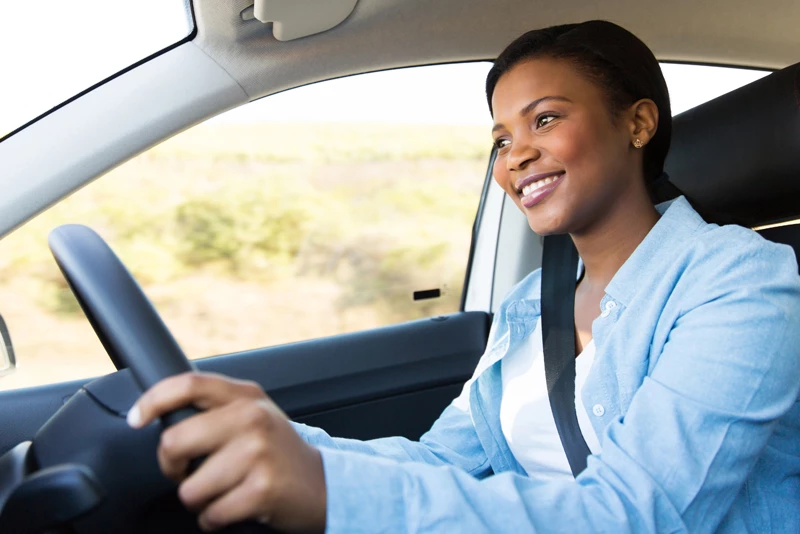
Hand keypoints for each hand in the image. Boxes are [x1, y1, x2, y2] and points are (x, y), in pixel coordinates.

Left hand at [127, 372, 325, 532]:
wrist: (323, 484)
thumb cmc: (278, 452)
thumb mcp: (254, 414)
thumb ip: (217, 407)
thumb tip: (159, 412)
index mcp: (245, 396)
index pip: (188, 384)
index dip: (153, 400)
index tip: (136, 418)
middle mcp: (252, 418)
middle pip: (174, 441)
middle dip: (173, 467)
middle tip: (190, 472)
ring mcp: (257, 453)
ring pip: (189, 487)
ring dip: (200, 500)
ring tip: (226, 491)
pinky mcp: (261, 489)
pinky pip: (210, 514)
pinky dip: (216, 519)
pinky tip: (237, 507)